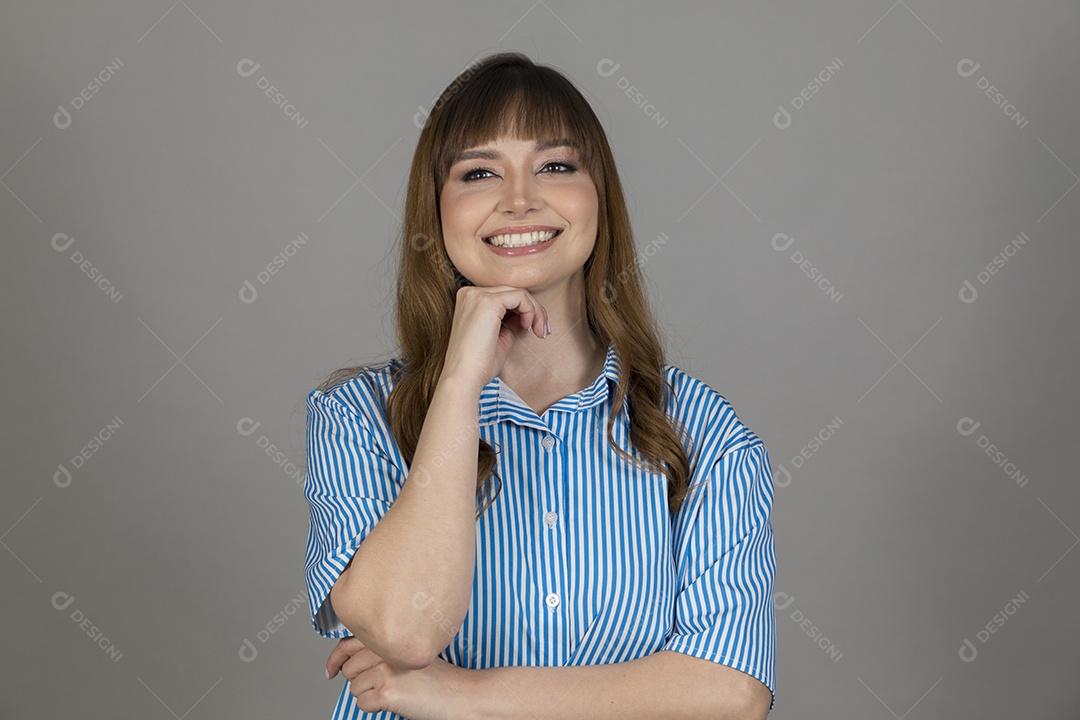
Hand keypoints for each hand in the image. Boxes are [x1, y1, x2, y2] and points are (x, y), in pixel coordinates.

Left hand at [326, 636, 470, 719]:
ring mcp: (385, 670)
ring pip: (354, 688)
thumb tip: (349, 660)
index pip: (348, 643)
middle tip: (381, 685)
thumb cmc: (438, 677)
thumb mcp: (409, 652)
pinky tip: (395, 701)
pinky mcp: (387, 692)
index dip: (335, 659)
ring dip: (369, 695)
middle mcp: (385, 650)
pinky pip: (363, 704)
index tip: (330, 670)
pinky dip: (375, 708)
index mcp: (390, 637)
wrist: (460, 694)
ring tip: (394, 691)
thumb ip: (383, 649)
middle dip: (360, 681)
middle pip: (348, 670)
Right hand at [440, 285, 549, 393]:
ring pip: (519, 293)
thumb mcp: (499, 339)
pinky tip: (528, 327)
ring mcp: (478, 296)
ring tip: (540, 331)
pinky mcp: (488, 302)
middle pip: (513, 292)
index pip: (504, 297)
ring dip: (535, 311)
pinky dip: (531, 311)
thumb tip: (525, 317)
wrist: (464, 378)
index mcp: (469, 301)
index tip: (536, 330)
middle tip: (543, 331)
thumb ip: (510, 324)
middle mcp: (470, 293)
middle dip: (534, 310)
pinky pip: (520, 297)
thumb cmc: (479, 365)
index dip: (524, 311)